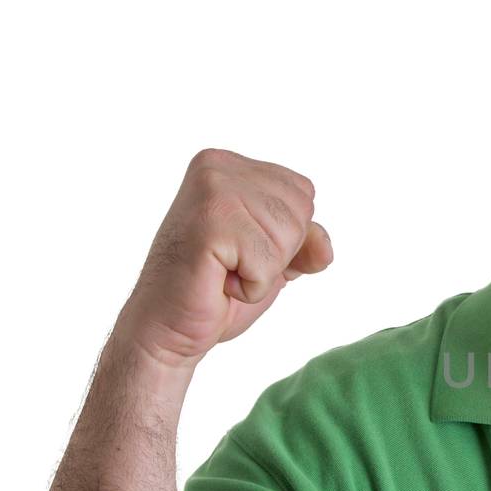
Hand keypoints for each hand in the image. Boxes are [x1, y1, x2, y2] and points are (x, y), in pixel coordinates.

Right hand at [114, 148, 333, 369]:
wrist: (166, 326)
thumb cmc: (215, 290)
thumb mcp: (273, 258)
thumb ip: (304, 241)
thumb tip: (324, 247)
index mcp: (229, 164)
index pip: (304, 192)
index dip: (285, 236)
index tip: (241, 248)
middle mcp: (217, 167)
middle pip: (301, 212)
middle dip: (277, 254)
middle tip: (230, 264)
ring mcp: (212, 190)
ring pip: (288, 238)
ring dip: (263, 271)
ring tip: (223, 271)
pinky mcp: (211, 223)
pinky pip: (268, 263)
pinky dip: (251, 287)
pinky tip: (217, 282)